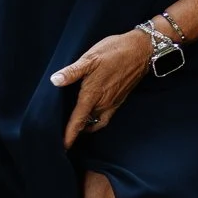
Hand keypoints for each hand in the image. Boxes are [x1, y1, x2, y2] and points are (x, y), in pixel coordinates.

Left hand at [51, 28, 149, 147]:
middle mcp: (103, 102)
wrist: (143, 50)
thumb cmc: (116, 51)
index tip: (64, 147)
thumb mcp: (91, 58)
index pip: (78, 120)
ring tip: (76, 128)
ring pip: (96, 122)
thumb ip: (73, 71)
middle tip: (64, 135)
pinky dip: (97, 121)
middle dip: (76, 131)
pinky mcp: (120, 99)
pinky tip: (92, 116)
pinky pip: (106, 117)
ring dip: (86, 126)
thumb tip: (55, 80)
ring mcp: (113, 102)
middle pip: (86, 124)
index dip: (70, 135)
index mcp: (93, 94)